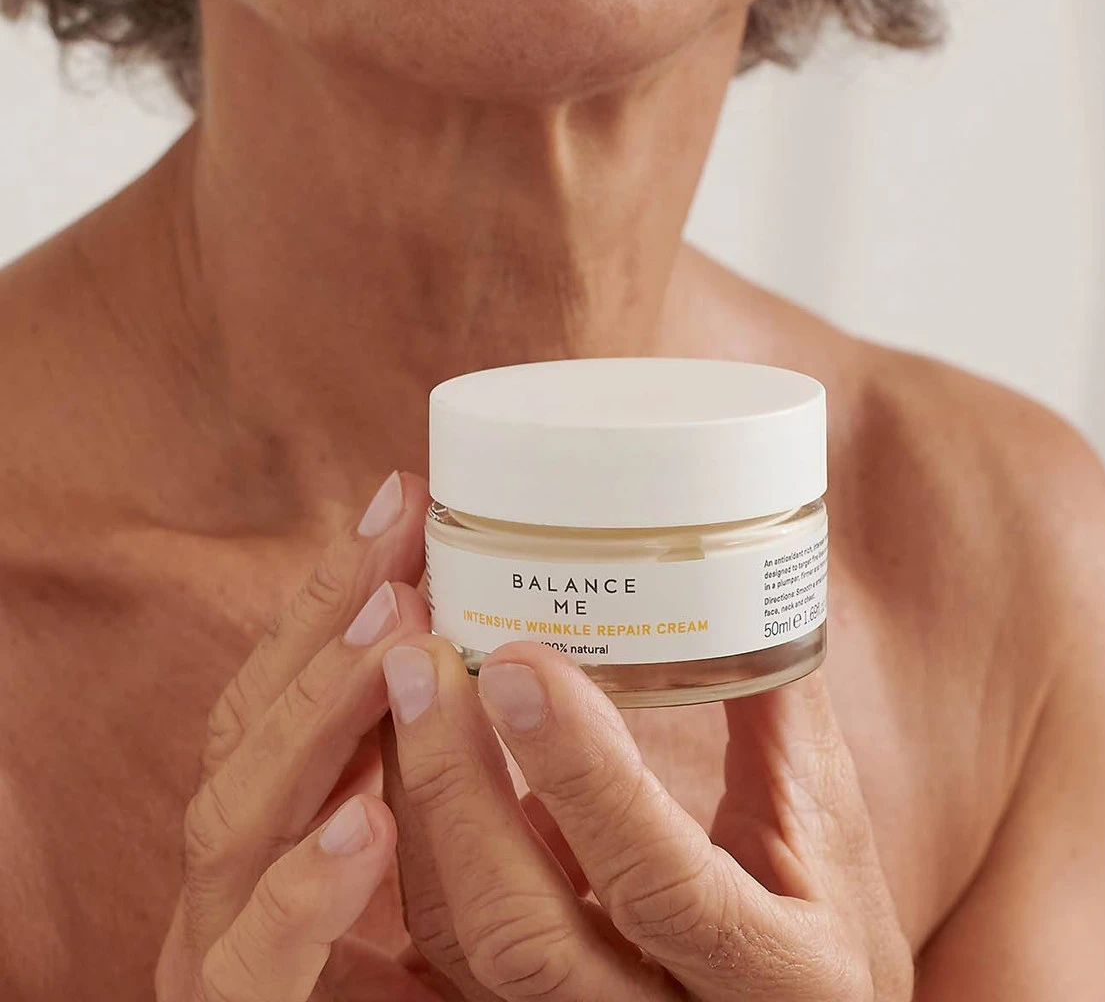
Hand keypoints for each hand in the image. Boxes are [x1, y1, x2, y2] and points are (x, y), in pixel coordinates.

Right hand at [155, 471, 441, 1001]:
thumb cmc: (457, 980)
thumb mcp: (441, 873)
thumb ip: (456, 787)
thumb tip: (532, 653)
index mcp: (276, 837)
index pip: (276, 698)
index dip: (325, 597)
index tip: (401, 500)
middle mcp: (234, 891)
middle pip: (246, 741)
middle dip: (319, 630)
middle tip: (401, 544)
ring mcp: (222, 968)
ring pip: (234, 836)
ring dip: (311, 728)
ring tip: (390, 638)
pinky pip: (249, 980)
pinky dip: (298, 902)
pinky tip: (363, 822)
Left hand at [381, 637, 914, 1000]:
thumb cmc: (828, 926)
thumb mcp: (828, 830)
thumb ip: (779, 709)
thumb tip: (744, 573)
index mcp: (779, 974)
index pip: (663, 883)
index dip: (583, 774)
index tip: (517, 663)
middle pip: (528, 936)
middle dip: (458, 788)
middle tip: (420, 660)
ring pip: (467, 950)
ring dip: (420, 811)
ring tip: (402, 689)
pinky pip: (444, 960)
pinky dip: (421, 855)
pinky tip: (416, 763)